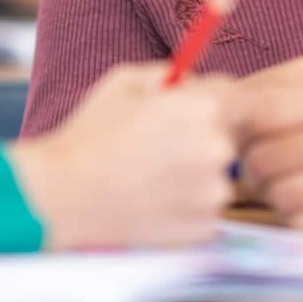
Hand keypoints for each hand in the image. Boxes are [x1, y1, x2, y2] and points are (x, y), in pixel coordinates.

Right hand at [10, 64, 236, 248]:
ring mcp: (212, 193)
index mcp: (201, 108)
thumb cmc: (93, 132)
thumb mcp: (125, 80)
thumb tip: (194, 80)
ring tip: (153, 175)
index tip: (191, 111)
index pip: (236, 97)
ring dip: (197, 173)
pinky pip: (207, 208)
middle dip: (203, 136)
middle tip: (162, 145)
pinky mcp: (204, 228)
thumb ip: (169, 73)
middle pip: (227, 136)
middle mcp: (216, 149)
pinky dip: (188, 205)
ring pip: (218, 174)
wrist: (66, 194)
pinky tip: (153, 200)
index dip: (211, 101)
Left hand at [234, 56, 302, 235]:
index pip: (253, 105)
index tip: (225, 130)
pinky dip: (301, 218)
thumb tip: (229, 108)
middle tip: (262, 163)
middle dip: (249, 163)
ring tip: (296, 182)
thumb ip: (295, 92)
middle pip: (258, 156)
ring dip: (275, 194)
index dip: (227, 121)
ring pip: (278, 195)